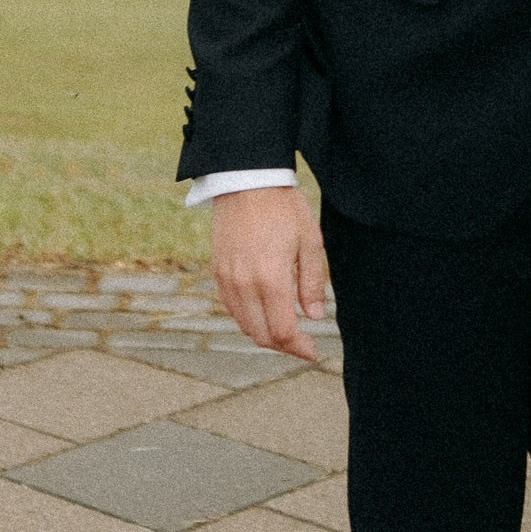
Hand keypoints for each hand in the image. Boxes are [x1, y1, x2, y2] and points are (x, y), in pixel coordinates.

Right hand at [209, 185, 330, 360]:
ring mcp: (227, 279)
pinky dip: (248, 318)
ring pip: (244, 325)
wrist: (246, 180)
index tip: (313, 352)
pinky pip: (231, 308)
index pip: (282, 331)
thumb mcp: (309, 241)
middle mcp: (244, 284)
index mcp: (270, 278)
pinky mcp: (217, 272)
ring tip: (286, 329)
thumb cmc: (283, 207)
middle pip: (261, 335)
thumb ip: (312, 283)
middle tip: (302, 344)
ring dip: (265, 334)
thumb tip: (314, 317)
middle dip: (284, 346)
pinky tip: (264, 311)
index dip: (299, 348)